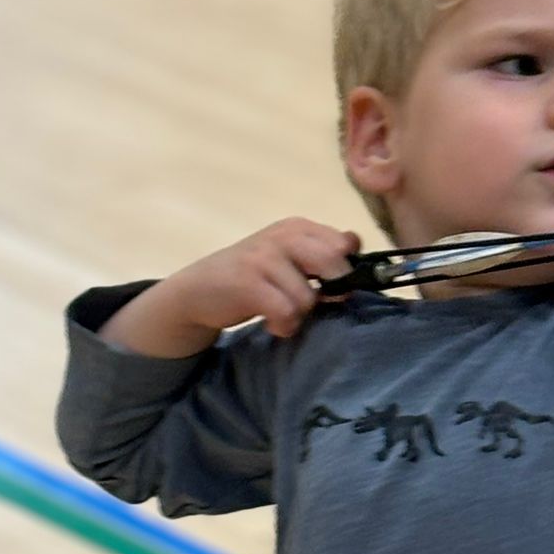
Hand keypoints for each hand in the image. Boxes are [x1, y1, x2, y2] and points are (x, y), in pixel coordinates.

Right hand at [102, 220, 360, 356]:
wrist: (196, 291)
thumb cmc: (253, 277)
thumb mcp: (289, 259)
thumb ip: (321, 255)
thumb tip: (356, 253)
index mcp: (298, 227)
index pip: (345, 242)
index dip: (348, 269)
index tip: (333, 285)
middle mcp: (283, 236)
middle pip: (335, 263)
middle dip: (332, 290)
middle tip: (315, 302)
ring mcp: (264, 257)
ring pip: (309, 296)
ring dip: (300, 316)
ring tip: (282, 314)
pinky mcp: (248, 282)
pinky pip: (287, 312)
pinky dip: (284, 326)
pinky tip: (272, 324)